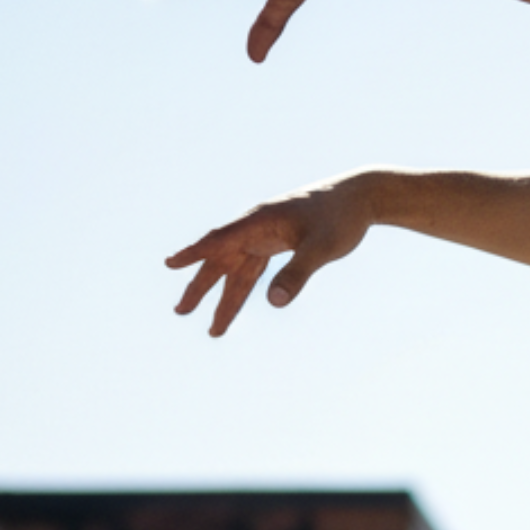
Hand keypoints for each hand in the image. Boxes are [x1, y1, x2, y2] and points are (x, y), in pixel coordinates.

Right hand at [165, 177, 373, 335]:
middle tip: (180, 312)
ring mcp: (265, 237)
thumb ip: (298, 273)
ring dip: (222, 298)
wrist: (360, 199)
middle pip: (220, 261)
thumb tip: (273, 301)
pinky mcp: (276, 244)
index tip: (170, 264)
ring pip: (236, 272)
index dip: (194, 253)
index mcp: (260, 221)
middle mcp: (256, 228)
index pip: (219, 239)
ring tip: (211, 329)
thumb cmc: (341, 218)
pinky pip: (252, 271)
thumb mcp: (322, 248)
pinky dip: (241, 289)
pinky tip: (232, 305)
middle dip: (200, 287)